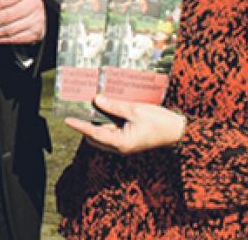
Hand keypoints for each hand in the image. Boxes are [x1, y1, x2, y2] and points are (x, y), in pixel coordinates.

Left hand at [64, 95, 186, 155]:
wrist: (179, 132)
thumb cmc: (160, 122)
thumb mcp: (136, 110)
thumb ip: (115, 106)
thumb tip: (97, 100)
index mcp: (121, 143)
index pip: (94, 133)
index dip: (80, 125)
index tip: (67, 119)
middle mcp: (120, 147)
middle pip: (96, 135)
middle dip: (87, 123)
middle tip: (79, 107)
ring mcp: (125, 144)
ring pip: (104, 133)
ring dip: (98, 121)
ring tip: (91, 104)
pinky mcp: (129, 140)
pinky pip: (113, 131)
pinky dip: (108, 121)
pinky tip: (107, 108)